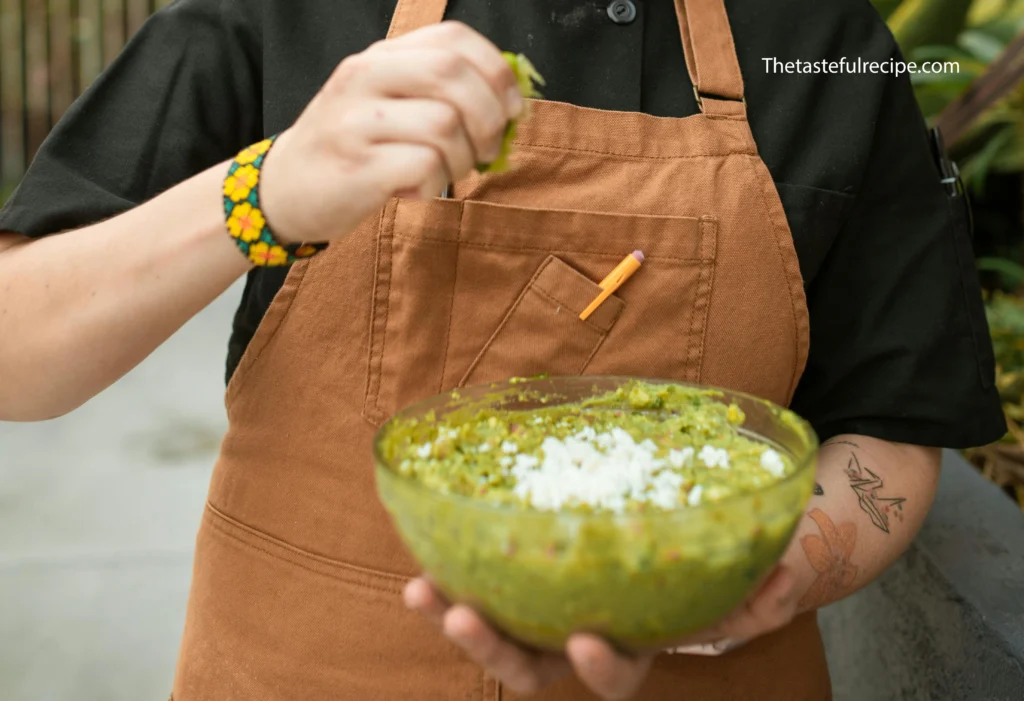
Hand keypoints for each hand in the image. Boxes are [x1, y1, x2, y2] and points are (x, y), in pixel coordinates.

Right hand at [258, 21, 522, 243]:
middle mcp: (365, 77)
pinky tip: (417, 190)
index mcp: (380, 57)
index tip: (511, 108)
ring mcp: (357, 121)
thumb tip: (508, 103)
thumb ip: (435, 91)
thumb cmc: (350, 148)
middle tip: (488, 149)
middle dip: (489, 117)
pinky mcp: (357, 167)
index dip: (496, 72)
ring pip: (444, 124)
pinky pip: (424, 166)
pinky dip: (436, 184)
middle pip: (453, 76)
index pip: (453, 39)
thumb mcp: (384, 101)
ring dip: (464, 159)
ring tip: (448, 173)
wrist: (283, 190)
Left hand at [404, 565, 798, 697]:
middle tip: (460, 616)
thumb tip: (784, 574)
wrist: (667, 541)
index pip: (615, 674)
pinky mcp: (514, 574)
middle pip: (529, 665)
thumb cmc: (701, 572)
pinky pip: (475, 578)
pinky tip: (422, 545)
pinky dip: (446, 569)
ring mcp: (540, 611)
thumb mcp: (737, 583)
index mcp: (631, 645)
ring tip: (421, 589)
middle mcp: (575, 639)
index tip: (588, 642)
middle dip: (493, 649)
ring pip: (490, 628)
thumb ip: (761, 591)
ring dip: (450, 611)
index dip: (601, 667)